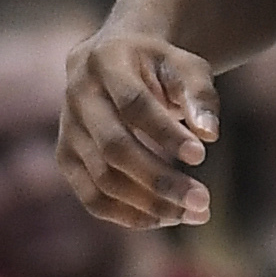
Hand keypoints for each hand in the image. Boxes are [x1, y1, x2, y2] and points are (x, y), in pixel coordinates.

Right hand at [59, 27, 219, 228]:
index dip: (165, 133)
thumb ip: (199, 95)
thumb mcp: (186, 65)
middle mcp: (78, 96)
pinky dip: (128, 214)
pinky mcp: (66, 157)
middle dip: (160, 179)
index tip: (202, 157)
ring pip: (102, 179)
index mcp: (106, 61)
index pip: (134, 105)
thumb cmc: (160, 64)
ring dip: (149, 203)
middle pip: (114, 148)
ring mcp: (67, 129)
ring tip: (195, 213)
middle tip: (203, 201)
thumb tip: (209, 134)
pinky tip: (165, 218)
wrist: (114, 58)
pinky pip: (92, 197)